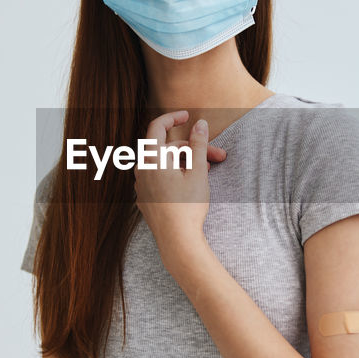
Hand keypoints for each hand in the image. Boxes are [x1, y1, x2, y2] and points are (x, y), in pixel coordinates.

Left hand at [135, 110, 226, 256]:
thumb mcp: (198, 172)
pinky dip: (174, 173)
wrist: (177, 241)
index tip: (188, 116)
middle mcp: (142, 170)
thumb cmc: (187, 207)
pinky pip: (158, 177)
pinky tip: (191, 183)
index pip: (157, 127)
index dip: (173, 118)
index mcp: (152, 159)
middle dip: (192, 149)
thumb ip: (199, 144)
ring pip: (163, 164)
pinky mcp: (145, 198)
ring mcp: (141, 185)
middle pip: (167, 149)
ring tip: (207, 169)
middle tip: (217, 156)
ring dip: (185, 162)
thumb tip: (200, 123)